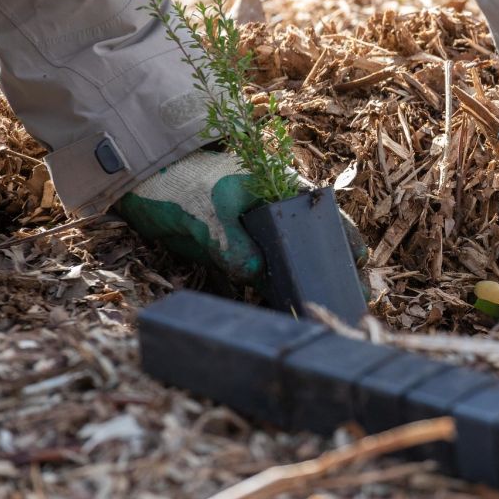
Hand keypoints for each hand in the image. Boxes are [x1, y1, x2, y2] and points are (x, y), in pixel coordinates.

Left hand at [116, 150, 366, 291]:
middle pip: (314, 244)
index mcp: (278, 190)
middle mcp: (275, 215)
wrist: (142, 187)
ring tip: (326, 311)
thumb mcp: (207, 211)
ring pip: (292, 265)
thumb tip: (255, 273)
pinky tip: (289, 312)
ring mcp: (258, 237)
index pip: (322, 215)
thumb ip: (231, 242)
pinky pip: (264, 278)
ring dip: (306, 286)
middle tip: (353, 299)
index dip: (343, 238)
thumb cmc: (180, 186)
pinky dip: (276, 294)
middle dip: (331, 270)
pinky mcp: (239, 256)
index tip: (357, 263)